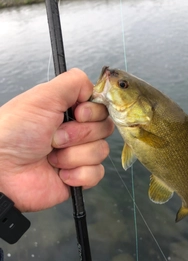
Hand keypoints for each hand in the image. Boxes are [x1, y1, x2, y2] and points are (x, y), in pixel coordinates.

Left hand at [0, 68, 113, 211]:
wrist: (2, 169)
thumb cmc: (15, 131)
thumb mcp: (43, 97)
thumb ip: (73, 82)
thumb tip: (93, 88)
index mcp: (69, 112)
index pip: (101, 108)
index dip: (93, 112)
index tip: (76, 114)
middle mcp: (76, 132)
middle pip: (105, 129)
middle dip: (78, 135)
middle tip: (54, 138)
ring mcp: (78, 155)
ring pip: (101, 152)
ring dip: (73, 155)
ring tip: (52, 157)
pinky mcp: (79, 177)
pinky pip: (96, 174)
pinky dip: (77, 175)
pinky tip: (59, 174)